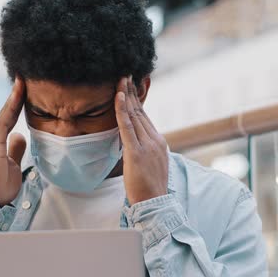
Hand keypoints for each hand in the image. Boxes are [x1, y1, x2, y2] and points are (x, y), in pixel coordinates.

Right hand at [0, 78, 26, 206]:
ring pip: (4, 115)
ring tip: (23, 81)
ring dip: (14, 98)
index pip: (6, 119)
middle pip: (4, 113)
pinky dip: (11, 108)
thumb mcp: (11, 165)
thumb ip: (14, 150)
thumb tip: (19, 135)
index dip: (15, 103)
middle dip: (15, 95)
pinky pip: (4, 122)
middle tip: (24, 76)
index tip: (23, 87)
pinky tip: (18, 95)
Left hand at [115, 76, 168, 204]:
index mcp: (159, 141)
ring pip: (134, 115)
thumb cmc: (148, 187)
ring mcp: (147, 145)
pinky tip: (118, 97)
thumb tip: (132, 141)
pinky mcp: (137, 151)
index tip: (130, 84)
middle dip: (131, 91)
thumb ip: (143, 149)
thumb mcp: (149, 163)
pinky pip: (127, 126)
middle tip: (124, 73)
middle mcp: (155, 139)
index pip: (144, 116)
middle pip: (140, 111)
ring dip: (126, 95)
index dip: (136, 99)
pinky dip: (122, 110)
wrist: (154, 203)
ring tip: (120, 79)